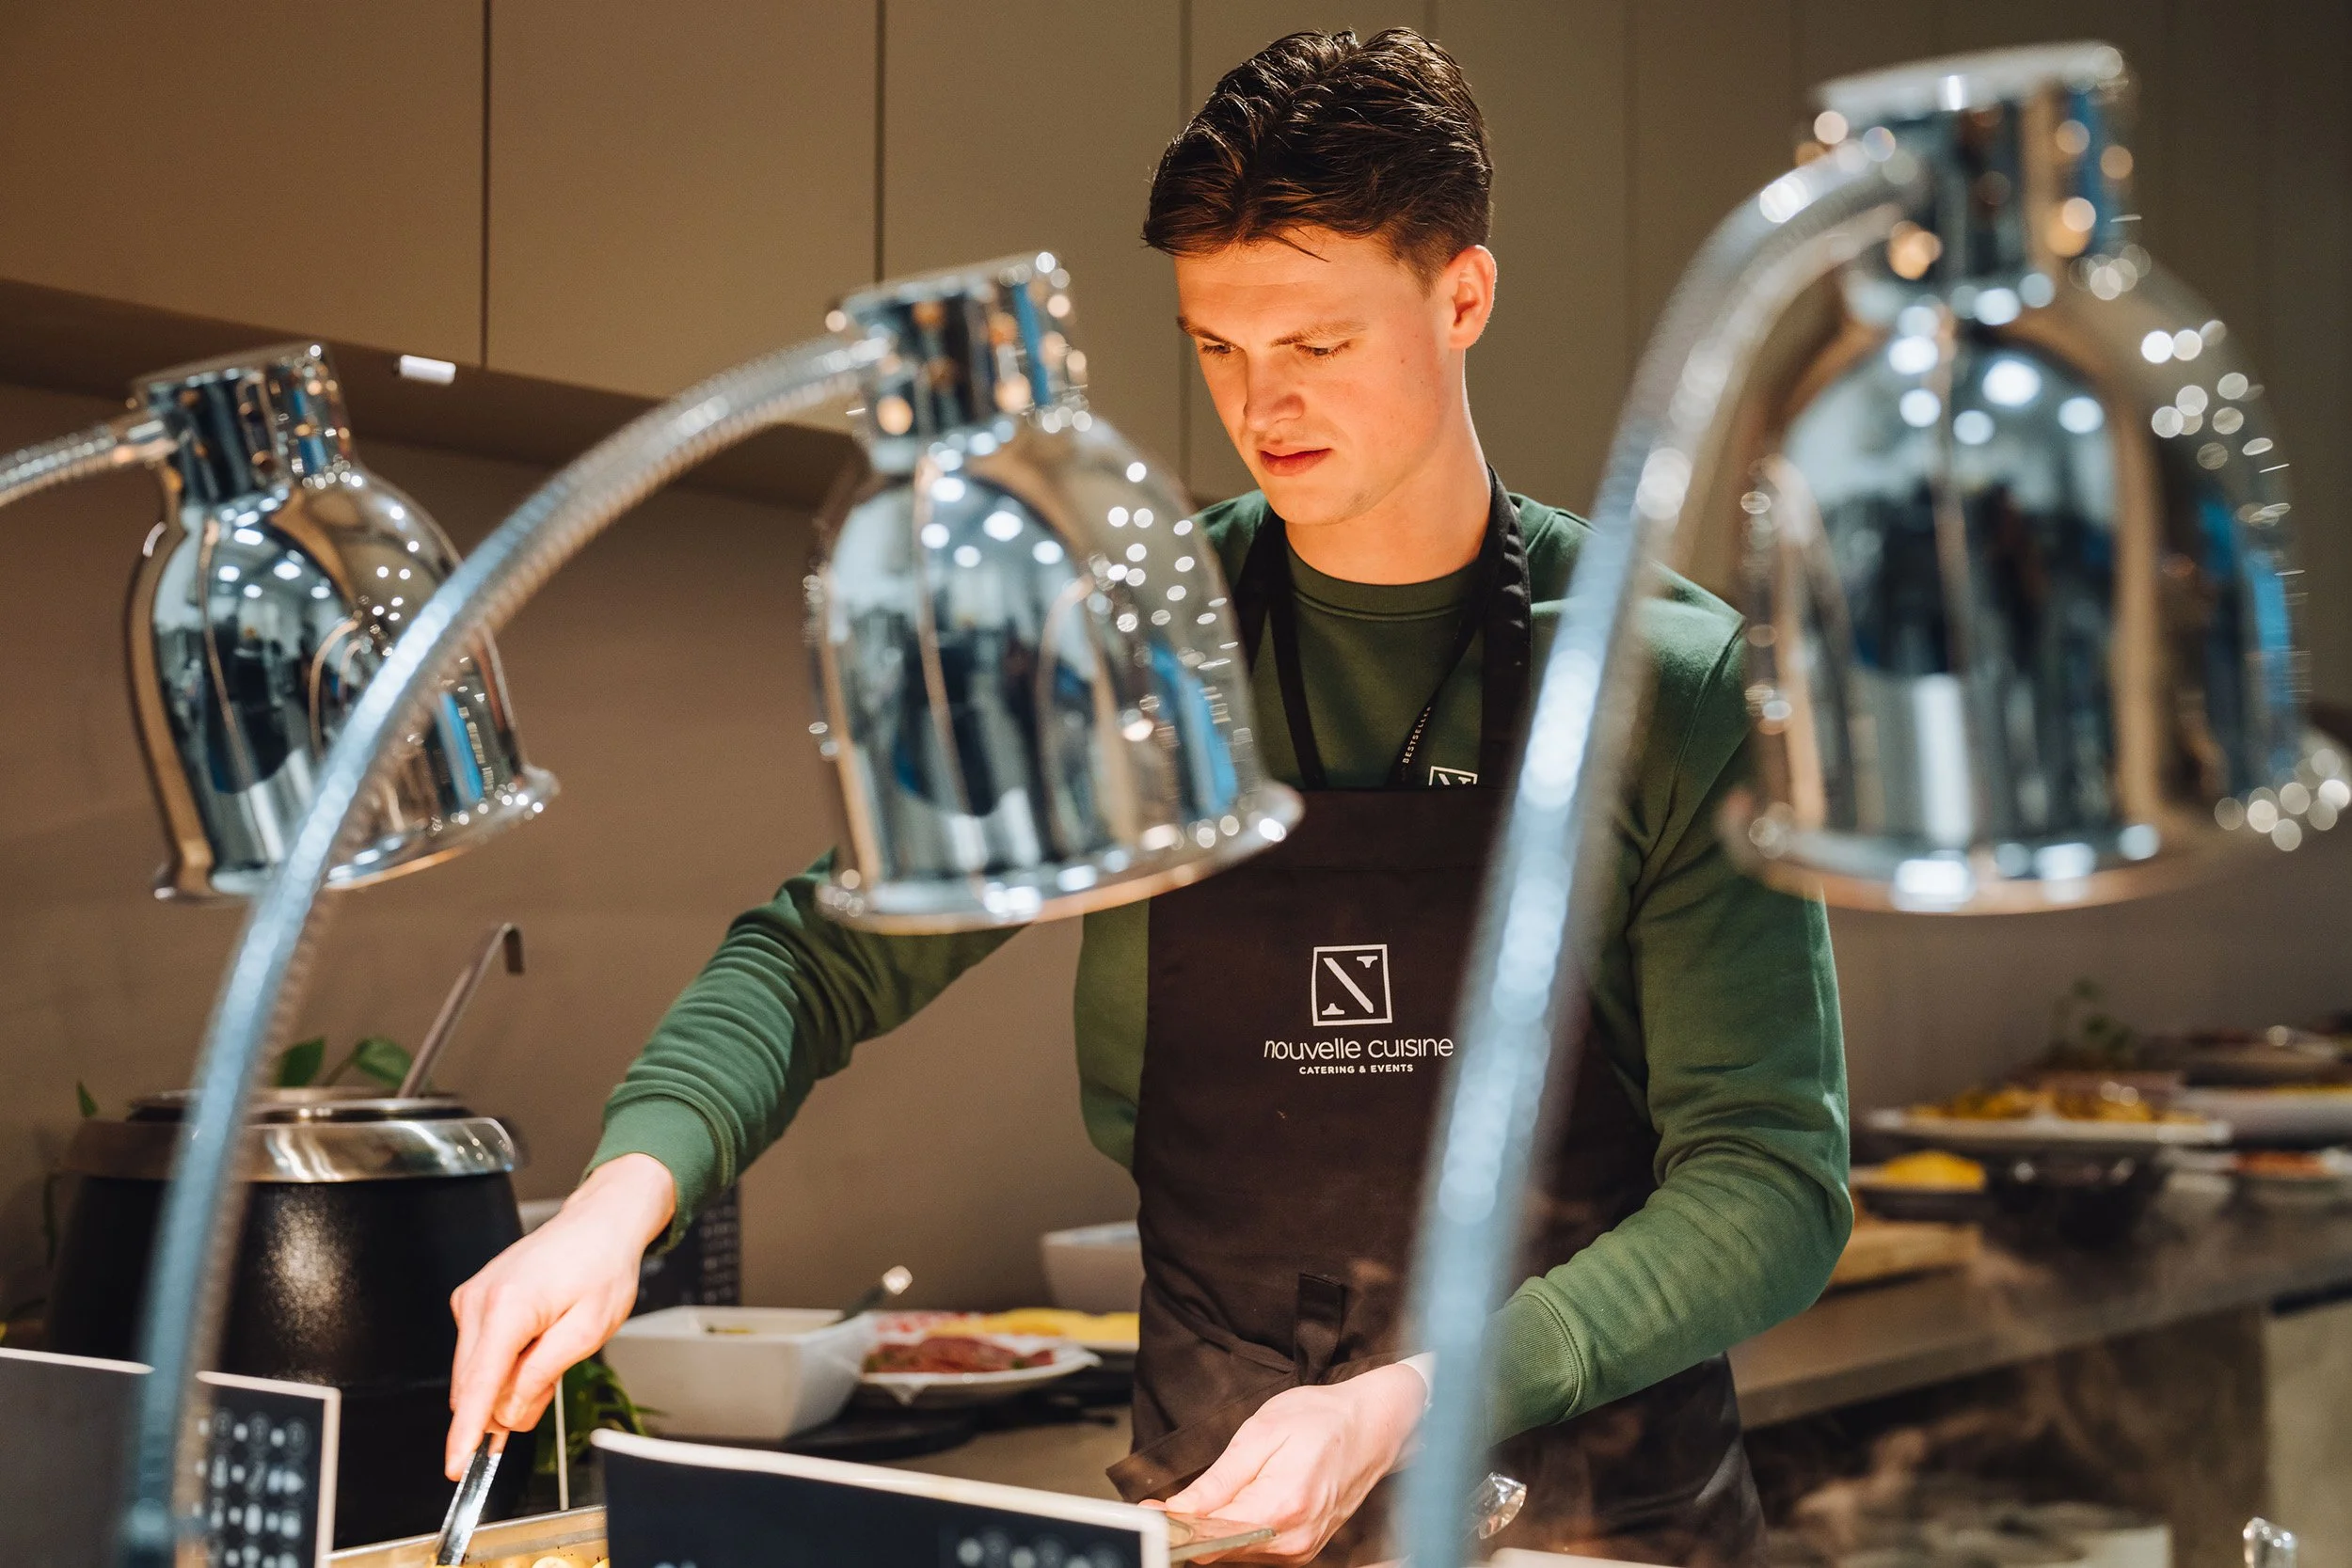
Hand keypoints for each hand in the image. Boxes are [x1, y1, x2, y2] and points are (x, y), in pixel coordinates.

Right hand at [444, 1153, 675, 1478]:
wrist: (599, 1222)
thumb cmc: (602, 1266)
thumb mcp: (589, 1328)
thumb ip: (544, 1373)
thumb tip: (509, 1411)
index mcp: (509, 1307)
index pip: (477, 1385)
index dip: (466, 1432)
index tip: (456, 1465)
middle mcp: (480, 1301)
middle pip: (473, 1384)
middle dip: (505, 1402)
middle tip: (549, 1383)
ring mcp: (472, 1298)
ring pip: (474, 1372)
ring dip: (507, 1381)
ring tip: (550, 1350)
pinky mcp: (473, 1300)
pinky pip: (478, 1352)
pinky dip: (502, 1362)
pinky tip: (534, 1342)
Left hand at [1162, 1362, 1427, 1563]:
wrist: (1371, 1425)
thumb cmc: (1321, 1419)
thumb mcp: (1261, 1434)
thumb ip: (1218, 1481)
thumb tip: (1178, 1510)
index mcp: (1281, 1508)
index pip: (1209, 1537)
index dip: (1172, 1528)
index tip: (1146, 1514)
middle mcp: (1293, 1540)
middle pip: (1219, 1552)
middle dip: (1185, 1530)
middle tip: (1158, 1507)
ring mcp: (1301, 1549)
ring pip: (1234, 1554)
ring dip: (1207, 1533)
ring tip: (1192, 1504)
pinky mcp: (1302, 1548)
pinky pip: (1253, 1550)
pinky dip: (1231, 1533)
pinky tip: (1223, 1510)